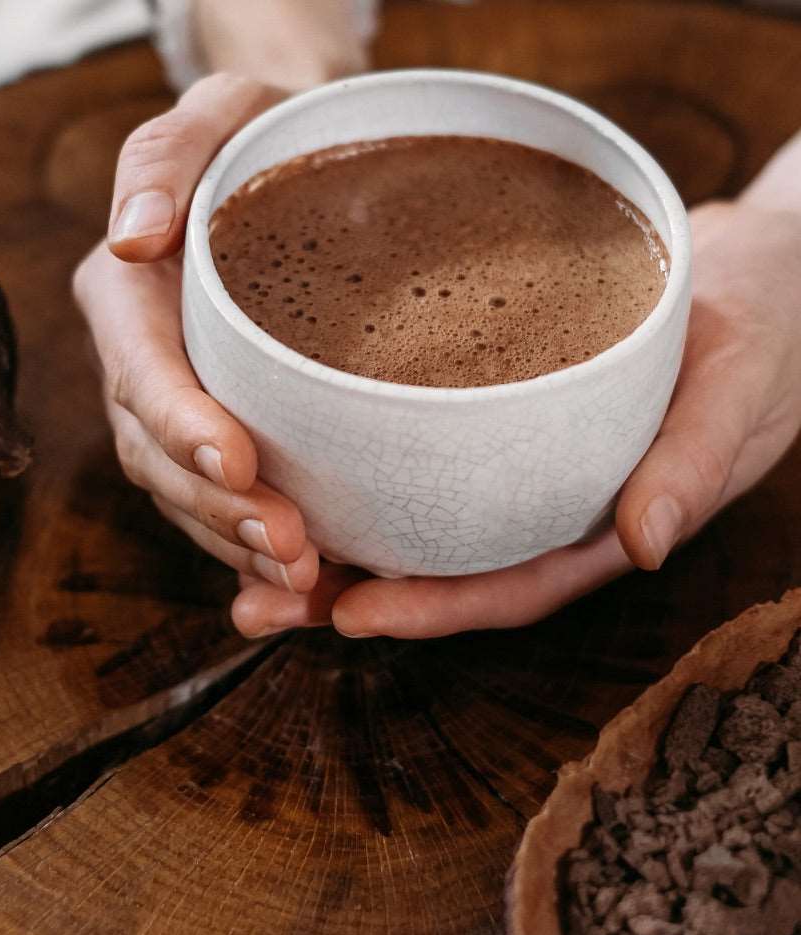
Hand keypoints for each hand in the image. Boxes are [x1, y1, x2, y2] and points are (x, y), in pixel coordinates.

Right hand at [74, 75, 320, 594]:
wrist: (296, 177)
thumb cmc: (263, 139)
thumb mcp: (217, 116)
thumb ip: (163, 158)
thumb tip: (133, 238)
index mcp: (127, 300)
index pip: (141, 370)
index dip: (179, 424)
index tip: (236, 462)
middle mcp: (140, 367)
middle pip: (158, 457)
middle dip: (217, 510)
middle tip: (292, 548)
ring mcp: (174, 413)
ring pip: (187, 499)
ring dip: (238, 547)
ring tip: (305, 581)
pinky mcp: (216, 439)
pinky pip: (221, 509)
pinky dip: (254, 554)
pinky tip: (305, 586)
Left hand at [233, 199, 800, 638]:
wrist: (750, 270)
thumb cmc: (758, 329)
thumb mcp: (738, 386)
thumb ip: (695, 461)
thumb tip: (646, 542)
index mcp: (597, 524)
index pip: (504, 586)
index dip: (430, 609)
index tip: (352, 615)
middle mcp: (538, 509)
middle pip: (433, 571)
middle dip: (345, 597)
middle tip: (253, 610)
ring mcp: (507, 470)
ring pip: (407, 525)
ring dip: (323, 549)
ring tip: (235, 558)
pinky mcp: (482, 421)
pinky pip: (408, 458)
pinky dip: (348, 476)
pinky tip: (280, 473)